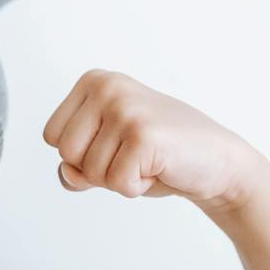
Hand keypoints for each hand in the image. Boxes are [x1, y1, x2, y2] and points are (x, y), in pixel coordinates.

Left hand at [41, 69, 261, 210]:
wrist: (217, 162)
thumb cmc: (157, 157)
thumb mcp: (106, 157)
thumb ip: (76, 167)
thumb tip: (67, 173)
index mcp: (93, 82)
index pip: (52, 136)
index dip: (81, 155)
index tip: (116, 144)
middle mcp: (107, 87)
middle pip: (66, 153)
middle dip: (98, 168)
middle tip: (133, 155)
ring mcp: (126, 108)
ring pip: (90, 172)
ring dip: (120, 179)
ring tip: (148, 160)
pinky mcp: (144, 134)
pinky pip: (118, 183)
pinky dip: (137, 187)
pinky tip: (159, 167)